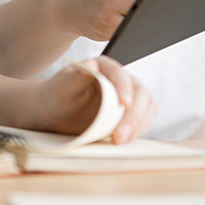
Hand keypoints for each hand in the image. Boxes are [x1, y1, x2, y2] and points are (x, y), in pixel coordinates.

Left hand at [29, 57, 156, 143]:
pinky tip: (124, 139)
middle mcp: (119, 78)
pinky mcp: (131, 113)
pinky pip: (144, 121)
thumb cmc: (58, 96)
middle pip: (139, 92)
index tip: (124, 104)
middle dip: (133, 115)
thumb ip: (77, 77)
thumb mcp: (63, 87)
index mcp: (102, 66)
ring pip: (146, 107)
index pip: (119, 74)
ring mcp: (128, 95)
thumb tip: (90, 63)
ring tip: (118, 140)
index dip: (124, 88)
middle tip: (119, 135)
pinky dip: (137, 131)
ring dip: (137, 125)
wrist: (57, 113)